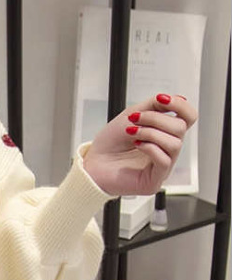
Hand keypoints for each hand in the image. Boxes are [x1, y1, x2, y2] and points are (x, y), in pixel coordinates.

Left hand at [82, 93, 197, 196]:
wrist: (91, 163)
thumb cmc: (108, 144)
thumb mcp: (131, 116)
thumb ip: (154, 106)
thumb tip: (179, 98)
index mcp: (164, 134)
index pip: (188, 118)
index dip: (179, 106)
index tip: (161, 99)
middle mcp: (166, 150)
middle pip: (180, 128)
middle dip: (156, 119)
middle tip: (134, 119)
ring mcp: (162, 167)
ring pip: (175, 144)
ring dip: (151, 133)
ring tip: (131, 132)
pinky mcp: (154, 181)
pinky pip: (164, 161)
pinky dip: (150, 148)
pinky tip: (137, 145)